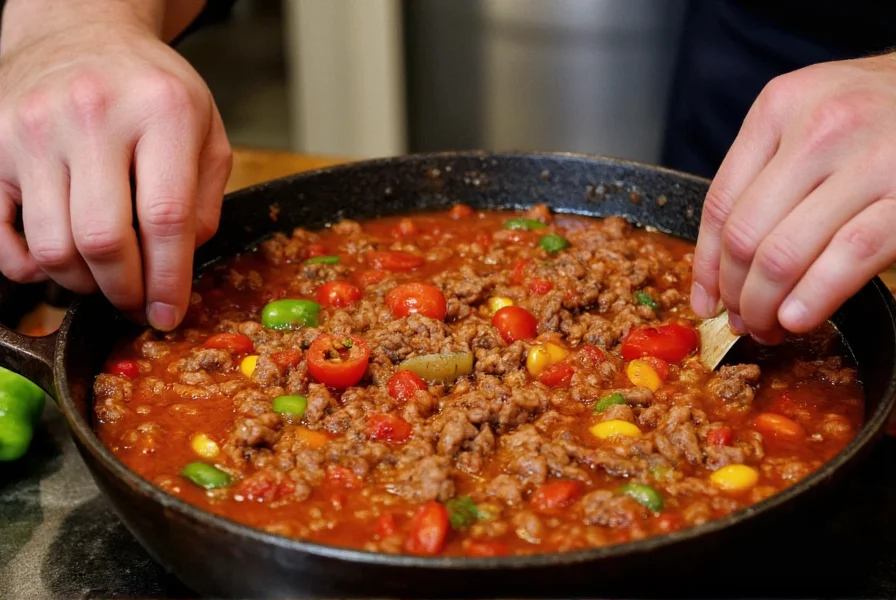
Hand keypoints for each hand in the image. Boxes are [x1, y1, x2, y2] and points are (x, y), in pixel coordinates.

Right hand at [0, 5, 230, 330]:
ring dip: (83, 284)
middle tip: (138, 304)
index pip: (165, 217)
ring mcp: (32, 129)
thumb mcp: (205, 131)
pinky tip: (61, 261)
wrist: (80, 33)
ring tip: (106, 279)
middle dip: (125, 291)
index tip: (170, 314)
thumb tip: (179, 264)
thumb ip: (204, 199)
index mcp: (160, 111)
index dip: (169, 280)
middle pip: (101, 240)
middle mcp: (90, 116)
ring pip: (52, 246)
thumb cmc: (150, 91)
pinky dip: (30, 268)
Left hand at [690, 53, 895, 342]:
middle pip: (746, 234)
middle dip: (735, 293)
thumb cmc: (880, 112)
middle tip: (742, 320)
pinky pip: (848, 258)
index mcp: (780, 108)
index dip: (706, 265)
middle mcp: (819, 130)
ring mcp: (870, 162)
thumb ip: (767, 173)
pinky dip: (813, 298)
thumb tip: (721, 265)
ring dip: (766, 305)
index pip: (720, 203)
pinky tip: (798, 318)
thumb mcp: (812, 116)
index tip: (705, 300)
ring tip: (768, 327)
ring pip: (785, 254)